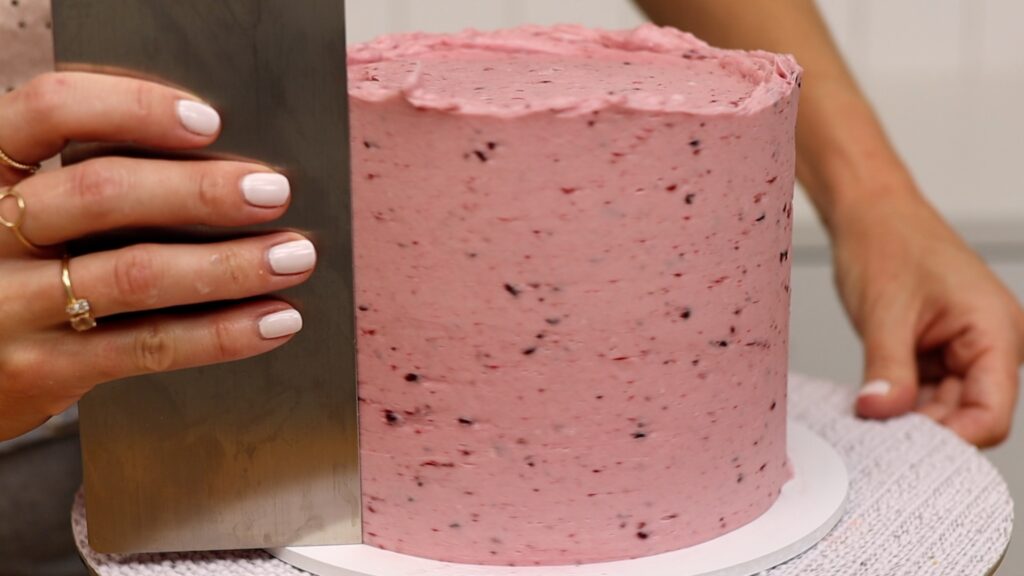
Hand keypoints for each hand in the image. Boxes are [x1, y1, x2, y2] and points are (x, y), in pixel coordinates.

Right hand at [0, 72, 314, 440]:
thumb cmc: (17, 274)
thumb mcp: (32, 217)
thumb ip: (94, 189)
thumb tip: (226, 169)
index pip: (47, 110)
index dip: (131, 107)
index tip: (208, 122)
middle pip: (99, 193)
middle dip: (199, 191)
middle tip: (273, 192)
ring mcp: (9, 305)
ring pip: (133, 273)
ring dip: (228, 264)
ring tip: (293, 256)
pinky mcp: (42, 369)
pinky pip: (147, 345)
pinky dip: (221, 333)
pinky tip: (273, 320)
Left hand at [831, 175, 1023, 446]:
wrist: (868, 211)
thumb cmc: (887, 241)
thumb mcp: (884, 312)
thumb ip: (887, 369)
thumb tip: (880, 414)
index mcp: (995, 331)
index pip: (991, 414)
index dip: (954, 440)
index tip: (907, 451)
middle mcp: (987, 344)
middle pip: (968, 416)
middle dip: (926, 431)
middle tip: (878, 441)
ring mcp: (961, 349)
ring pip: (943, 408)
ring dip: (908, 418)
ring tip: (870, 420)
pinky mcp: (934, 350)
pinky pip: (922, 392)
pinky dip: (898, 401)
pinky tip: (870, 406)